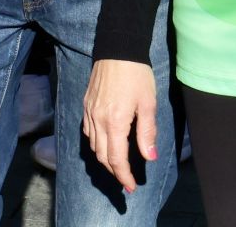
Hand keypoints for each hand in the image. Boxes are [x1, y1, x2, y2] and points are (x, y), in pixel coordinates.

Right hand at [83, 59, 159, 192]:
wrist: (118, 49)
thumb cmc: (137, 75)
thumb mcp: (148, 104)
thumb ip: (147, 133)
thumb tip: (149, 158)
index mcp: (115, 122)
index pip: (116, 159)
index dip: (124, 176)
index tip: (131, 187)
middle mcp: (98, 120)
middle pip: (102, 156)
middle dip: (114, 171)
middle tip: (126, 180)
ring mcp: (89, 112)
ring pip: (93, 146)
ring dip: (104, 159)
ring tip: (117, 164)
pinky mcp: (86, 104)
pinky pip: (88, 131)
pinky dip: (96, 143)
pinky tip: (105, 142)